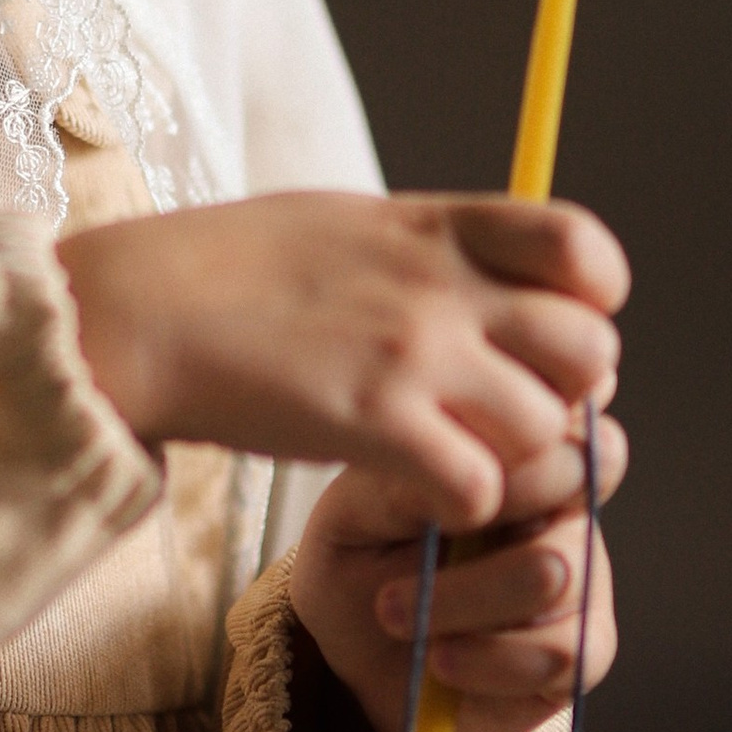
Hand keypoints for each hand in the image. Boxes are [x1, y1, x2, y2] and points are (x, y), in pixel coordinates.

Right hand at [57, 191, 624, 528]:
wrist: (140, 309)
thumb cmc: (229, 269)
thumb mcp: (350, 224)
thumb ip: (433, 250)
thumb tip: (496, 282)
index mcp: (439, 225)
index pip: (586, 250)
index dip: (589, 301)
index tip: (543, 330)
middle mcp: (444, 285)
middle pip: (590, 352)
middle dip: (563, 396)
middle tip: (505, 415)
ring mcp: (415, 354)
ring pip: (545, 431)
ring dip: (509, 460)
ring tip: (451, 457)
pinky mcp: (379, 425)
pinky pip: (480, 491)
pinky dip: (458, 507)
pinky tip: (415, 489)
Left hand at [289, 413, 623, 731]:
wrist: (354, 659)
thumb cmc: (360, 564)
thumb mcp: (356, 512)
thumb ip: (407, 481)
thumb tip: (464, 469)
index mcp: (517, 449)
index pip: (559, 409)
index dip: (507, 439)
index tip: (439, 473)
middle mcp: (563, 503)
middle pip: (572, 478)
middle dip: (484, 510)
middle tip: (412, 542)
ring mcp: (584, 572)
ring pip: (556, 570)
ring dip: (460, 601)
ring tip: (395, 612)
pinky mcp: (586, 647)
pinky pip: (564, 650)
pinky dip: (487, 662)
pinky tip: (440, 660)